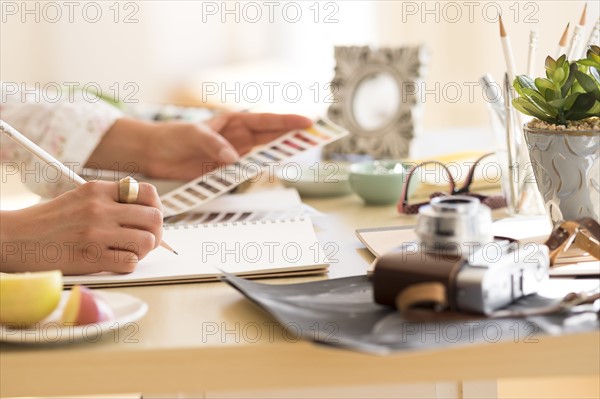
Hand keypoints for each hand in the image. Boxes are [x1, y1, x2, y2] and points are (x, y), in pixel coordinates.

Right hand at [0, 181, 162, 274]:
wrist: (14, 239)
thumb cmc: (48, 222)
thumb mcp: (79, 197)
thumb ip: (110, 200)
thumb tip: (145, 212)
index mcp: (98, 190)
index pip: (147, 192)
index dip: (154, 207)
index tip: (147, 218)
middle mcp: (100, 208)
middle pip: (155, 218)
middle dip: (154, 232)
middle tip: (142, 239)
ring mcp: (97, 233)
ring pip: (148, 242)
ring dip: (142, 250)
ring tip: (127, 251)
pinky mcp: (91, 258)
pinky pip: (130, 263)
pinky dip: (126, 265)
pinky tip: (113, 261)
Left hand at [145, 112, 311, 179]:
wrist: (155, 154)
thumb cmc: (173, 136)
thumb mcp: (193, 135)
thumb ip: (214, 145)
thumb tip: (233, 160)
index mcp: (233, 122)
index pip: (266, 121)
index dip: (288, 122)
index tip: (308, 123)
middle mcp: (238, 138)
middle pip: (271, 139)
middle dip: (292, 138)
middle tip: (313, 140)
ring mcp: (234, 156)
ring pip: (262, 156)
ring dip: (278, 157)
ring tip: (298, 156)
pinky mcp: (225, 172)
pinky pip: (246, 173)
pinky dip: (257, 174)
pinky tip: (270, 173)